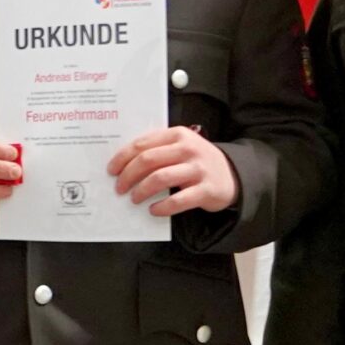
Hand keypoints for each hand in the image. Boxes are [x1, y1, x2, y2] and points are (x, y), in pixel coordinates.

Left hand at [109, 126, 238, 215]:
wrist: (233, 175)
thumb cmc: (196, 161)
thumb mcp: (180, 147)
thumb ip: (157, 148)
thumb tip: (122, 163)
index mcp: (177, 135)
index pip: (142, 144)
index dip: (122, 158)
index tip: (111, 170)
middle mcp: (188, 149)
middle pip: (148, 160)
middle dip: (128, 175)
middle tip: (119, 188)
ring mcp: (199, 169)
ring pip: (160, 178)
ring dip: (141, 190)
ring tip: (134, 199)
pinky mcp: (206, 190)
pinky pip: (178, 200)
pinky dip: (162, 207)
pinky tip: (153, 210)